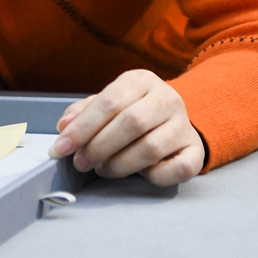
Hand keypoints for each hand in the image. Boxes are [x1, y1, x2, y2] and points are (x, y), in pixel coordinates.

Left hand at [50, 70, 204, 186]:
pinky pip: (176, 169)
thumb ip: (83, 112)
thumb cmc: (133, 112)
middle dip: (98, 147)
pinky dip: (153, 176)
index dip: (82, 127)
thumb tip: (64, 126)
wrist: (174, 121)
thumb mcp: (108, 103)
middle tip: (80, 163)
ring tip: (103, 169)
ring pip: (150, 149)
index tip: (61, 148)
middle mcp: (167, 98)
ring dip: (119, 165)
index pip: (109, 102)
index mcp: (141, 80)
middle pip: (130, 123)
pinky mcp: (196, 151)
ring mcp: (184, 125)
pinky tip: (139, 174)